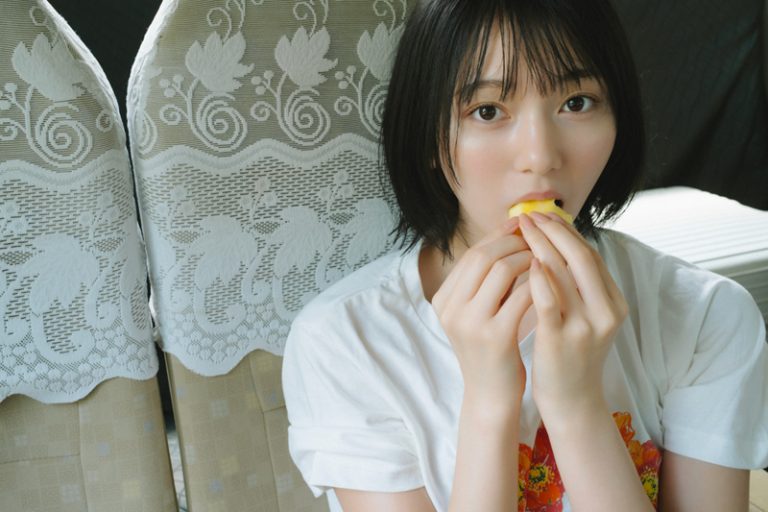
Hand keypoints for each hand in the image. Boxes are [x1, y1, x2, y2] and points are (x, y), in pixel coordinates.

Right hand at [432, 218, 532, 410]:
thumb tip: (510, 236)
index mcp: (443, 300)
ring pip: (502, 269)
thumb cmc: (491, 350)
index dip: (498, 235)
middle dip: (514, 241)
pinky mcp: (494, 337)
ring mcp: (469, 323)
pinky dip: (539, 282)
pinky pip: (522, 295)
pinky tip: (552, 281)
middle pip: (483, 256)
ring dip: (529, 258)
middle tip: (538, 237)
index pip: (471, 254)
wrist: (490, 397)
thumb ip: (486, 282)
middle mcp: (450, 309)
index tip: (521, 225)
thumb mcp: (478, 313)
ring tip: (546, 258)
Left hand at [519, 213, 627, 419]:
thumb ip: (577, 287)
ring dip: (541, 244)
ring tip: (522, 228)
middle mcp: (606, 311)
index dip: (566, 232)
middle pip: (580, 257)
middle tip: (530, 214)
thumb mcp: (583, 317)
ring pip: (564, 272)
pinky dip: (538, 277)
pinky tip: (526, 262)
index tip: (545, 216)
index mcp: (613, 303)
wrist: (572, 401)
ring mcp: (586, 325)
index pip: (590, 255)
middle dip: (553, 231)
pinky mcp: (562, 338)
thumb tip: (556, 247)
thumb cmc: (570, 355)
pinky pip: (549, 299)